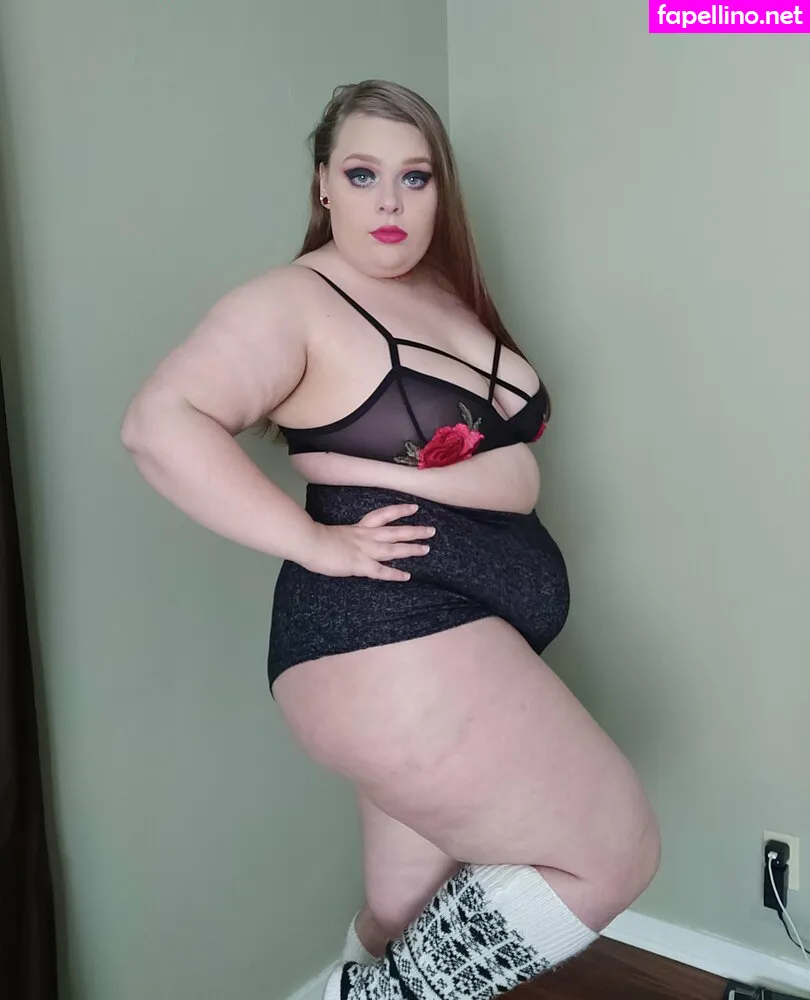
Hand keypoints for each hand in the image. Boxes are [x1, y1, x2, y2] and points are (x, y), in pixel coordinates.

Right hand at [300, 504, 434, 580]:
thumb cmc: (314, 538)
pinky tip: (406, 576)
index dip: (399, 511)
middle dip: (414, 531)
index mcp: (359, 528)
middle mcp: (366, 536)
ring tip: (426, 548)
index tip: (413, 508)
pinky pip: (381, 571)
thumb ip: (344, 538)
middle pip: (395, 531)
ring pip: (393, 548)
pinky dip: (394, 574)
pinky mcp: (360, 564)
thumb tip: (346, 544)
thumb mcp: (333, 534)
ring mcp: (364, 550)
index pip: (383, 515)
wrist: (309, 542)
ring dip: (411, 549)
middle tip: (431, 530)